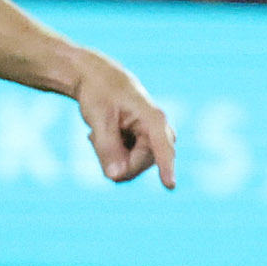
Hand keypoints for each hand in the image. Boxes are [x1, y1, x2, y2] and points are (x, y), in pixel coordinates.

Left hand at [68, 56, 176, 186]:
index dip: (166, 167)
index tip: (170, 186)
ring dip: (111, 156)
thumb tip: (116, 177)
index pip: (162, 147)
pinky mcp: (144, 147)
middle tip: (96, 138)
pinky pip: (126, 164)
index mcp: (153, 118)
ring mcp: (153, 141)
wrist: (99, 80)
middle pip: (137, 165)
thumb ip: (107, 148)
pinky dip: (111, 155)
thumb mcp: (98, 119)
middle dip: (114, 160)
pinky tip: (105, 136)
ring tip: (102, 132)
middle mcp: (159, 132)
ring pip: (130, 167)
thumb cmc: (100, 94)